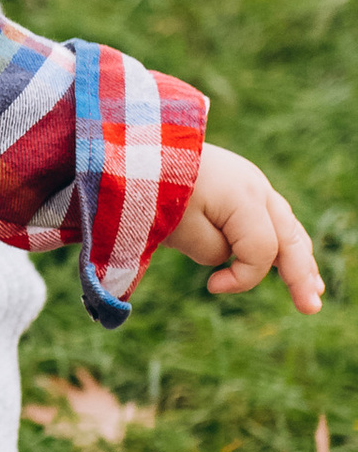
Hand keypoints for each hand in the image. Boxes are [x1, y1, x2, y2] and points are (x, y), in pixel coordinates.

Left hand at [172, 143, 323, 313]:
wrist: (139, 143)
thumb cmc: (155, 187)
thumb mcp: (180, 230)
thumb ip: (210, 250)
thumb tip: (227, 255)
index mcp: (245, 198)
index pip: (261, 252)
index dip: (242, 278)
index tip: (211, 286)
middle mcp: (257, 188)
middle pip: (289, 238)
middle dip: (301, 275)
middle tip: (311, 308)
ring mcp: (252, 183)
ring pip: (286, 227)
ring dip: (299, 257)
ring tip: (312, 287)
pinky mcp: (240, 184)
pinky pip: (272, 217)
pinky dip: (284, 240)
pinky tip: (292, 258)